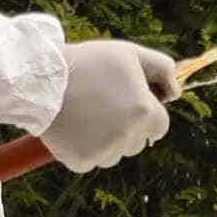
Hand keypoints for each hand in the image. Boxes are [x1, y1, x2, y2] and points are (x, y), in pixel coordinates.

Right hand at [42, 39, 178, 173]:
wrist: (40, 78)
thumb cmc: (88, 63)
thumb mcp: (129, 54)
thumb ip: (162, 68)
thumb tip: (176, 93)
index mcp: (144, 112)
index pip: (160, 126)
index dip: (145, 113)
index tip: (127, 102)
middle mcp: (127, 136)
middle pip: (137, 143)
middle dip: (126, 128)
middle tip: (101, 104)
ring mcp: (104, 152)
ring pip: (115, 154)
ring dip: (105, 140)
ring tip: (85, 113)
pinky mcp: (81, 162)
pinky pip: (91, 161)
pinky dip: (83, 149)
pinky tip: (73, 126)